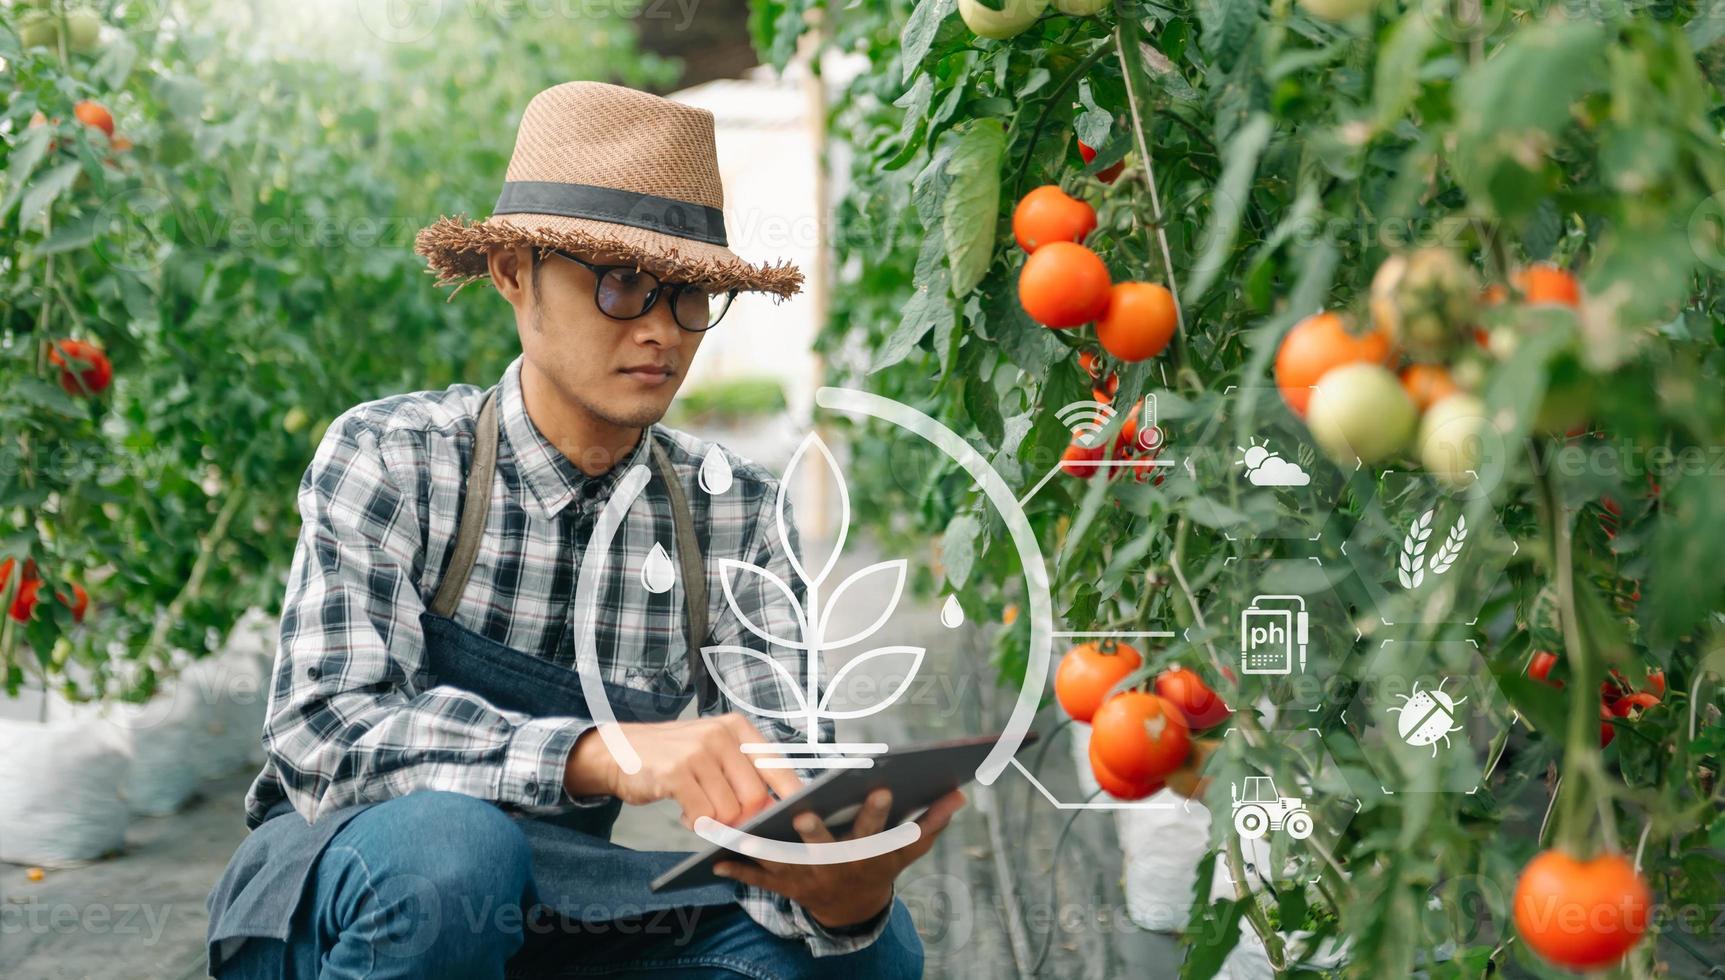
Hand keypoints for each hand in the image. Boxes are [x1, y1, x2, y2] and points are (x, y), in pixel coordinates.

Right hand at [563, 713, 803, 828]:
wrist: (620, 751)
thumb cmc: (675, 757)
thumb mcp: (714, 753)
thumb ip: (745, 775)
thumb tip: (777, 811)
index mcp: (737, 728)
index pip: (777, 765)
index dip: (791, 796)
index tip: (800, 817)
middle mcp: (720, 735)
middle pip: (756, 796)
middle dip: (747, 819)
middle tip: (730, 823)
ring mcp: (698, 752)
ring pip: (730, 811)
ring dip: (717, 823)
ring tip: (700, 811)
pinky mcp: (676, 773)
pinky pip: (703, 816)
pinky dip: (697, 824)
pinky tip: (687, 815)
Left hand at [711, 787, 966, 928]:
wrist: (852, 909)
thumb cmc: (880, 863)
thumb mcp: (908, 848)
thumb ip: (933, 821)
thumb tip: (960, 794)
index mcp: (871, 854)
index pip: (879, 833)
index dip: (879, 814)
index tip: (880, 788)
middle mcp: (840, 868)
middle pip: (830, 850)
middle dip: (818, 833)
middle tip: (806, 812)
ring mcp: (811, 879)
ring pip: (787, 864)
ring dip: (765, 850)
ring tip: (744, 832)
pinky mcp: (785, 888)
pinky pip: (758, 882)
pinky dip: (737, 873)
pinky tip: (714, 860)